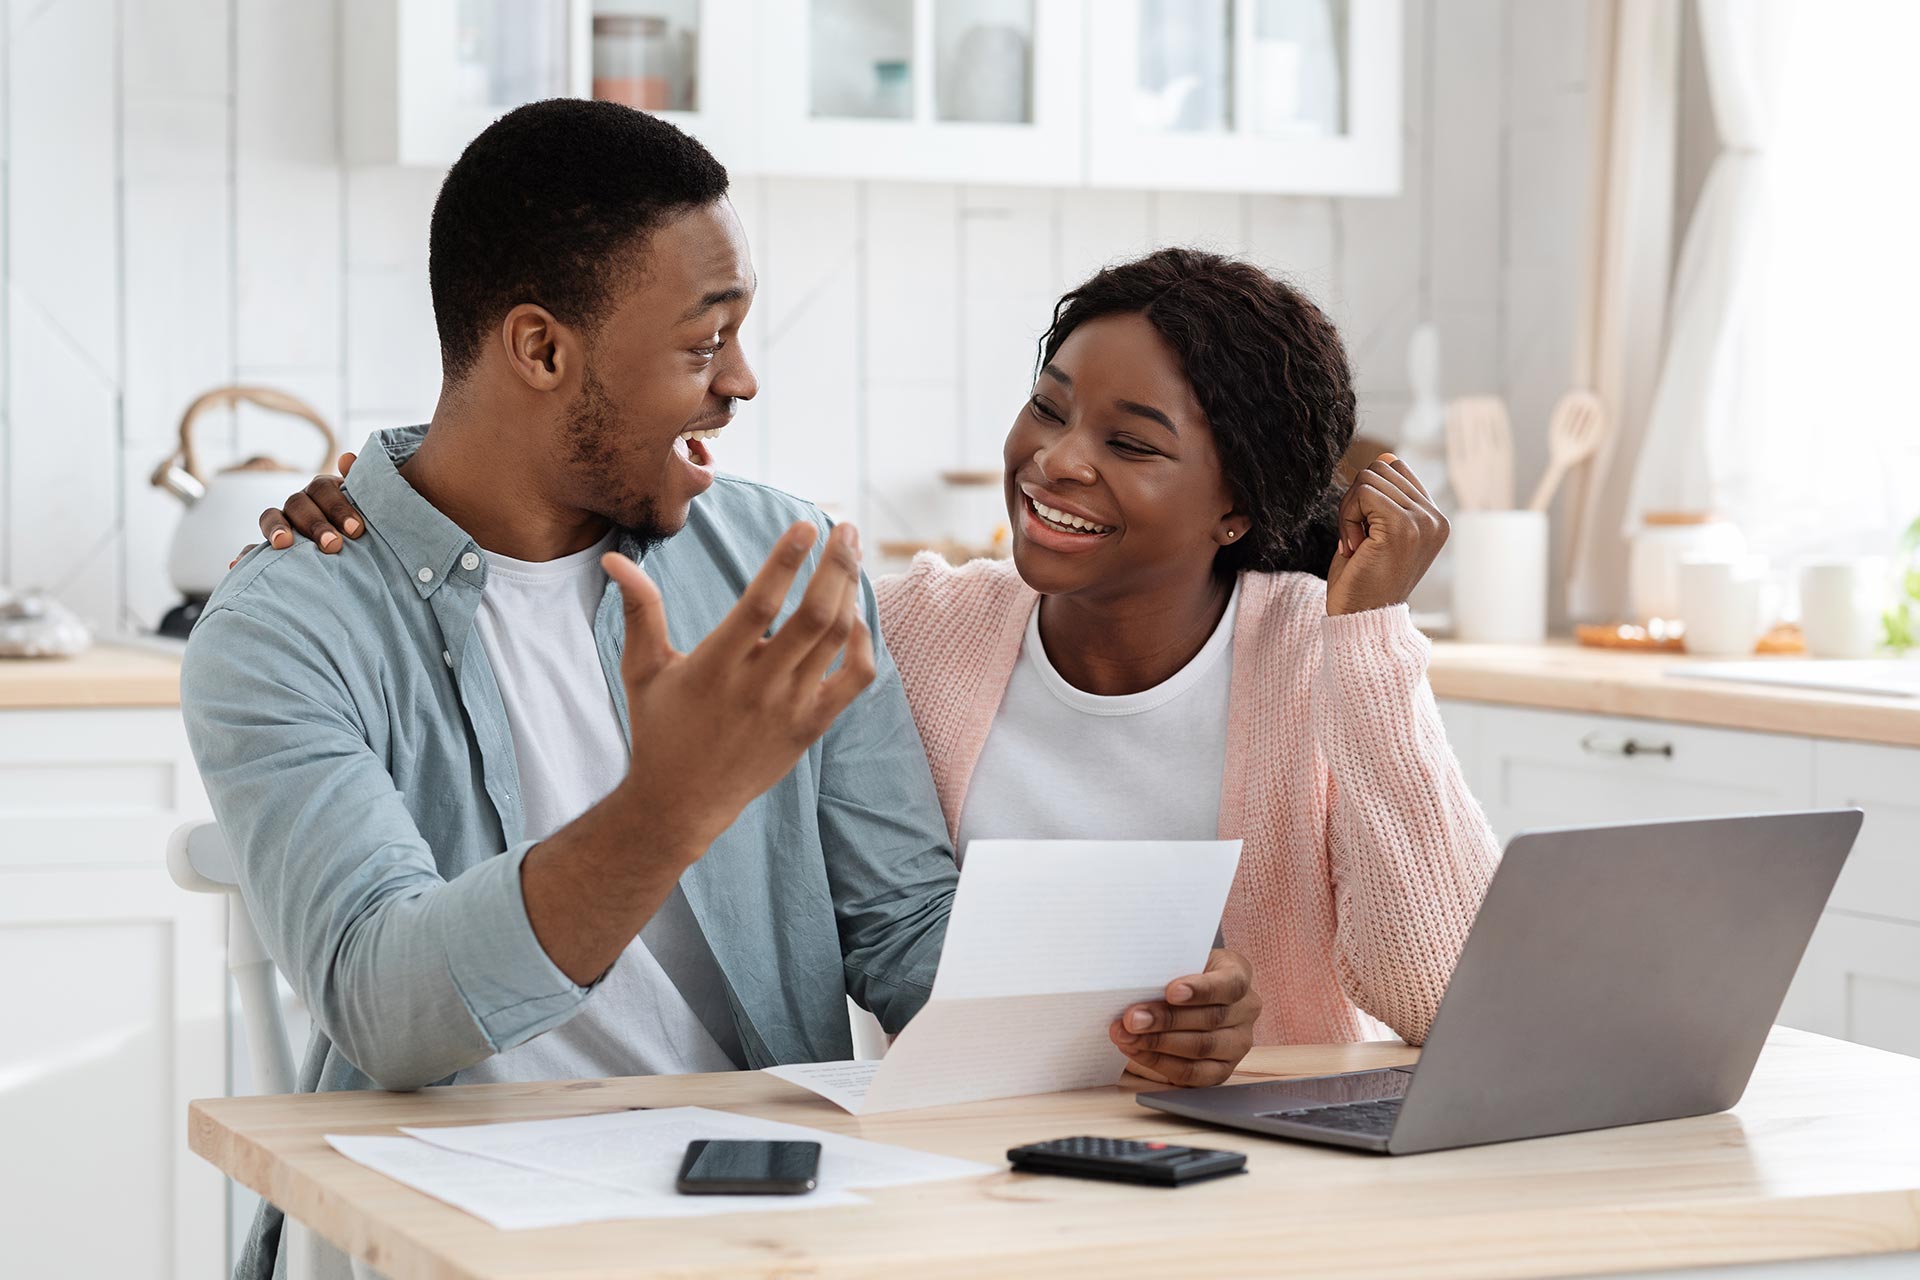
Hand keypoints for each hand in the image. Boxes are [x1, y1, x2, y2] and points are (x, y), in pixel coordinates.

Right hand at [231, 452, 362, 567]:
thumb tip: (348, 458)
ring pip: (272, 518)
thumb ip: (361, 484)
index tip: (356, 530)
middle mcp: (301, 504)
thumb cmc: (363, 528)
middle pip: (298, 504)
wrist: (355, 551)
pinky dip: (245, 556)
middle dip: (316, 524)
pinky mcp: (271, 548)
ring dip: (276, 530)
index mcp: (324, 492)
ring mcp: (283, 523)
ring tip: (282, 544)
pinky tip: (236, 565)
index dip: (338, 507)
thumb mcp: (368, 507)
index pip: (323, 490)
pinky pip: (253, 549)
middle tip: (334, 545)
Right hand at [604, 521, 875, 857]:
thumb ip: (640, 611)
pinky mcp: (812, 726)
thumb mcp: (642, 669)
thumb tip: (615, 561)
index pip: (760, 605)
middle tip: (845, 528)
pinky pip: (854, 679)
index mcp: (714, 667)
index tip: (807, 524)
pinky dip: (862, 643)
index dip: (786, 561)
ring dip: (850, 592)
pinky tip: (854, 616)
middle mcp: (758, 687)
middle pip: (813, 617)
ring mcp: (790, 708)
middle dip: (836, 566)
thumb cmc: (659, 728)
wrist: (683, 804)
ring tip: (850, 555)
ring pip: (836, 640)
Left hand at [1109, 949, 1260, 1086]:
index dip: (1201, 990)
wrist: (1185, 997)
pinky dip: (1159, 1063)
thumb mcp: (1179, 961)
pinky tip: (1137, 1051)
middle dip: (1166, 1020)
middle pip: (1210, 1018)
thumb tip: (1136, 981)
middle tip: (1132, 1018)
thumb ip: (1166, 970)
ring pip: (1201, 1048)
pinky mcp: (1222, 1070)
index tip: (1170, 991)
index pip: (1229, 984)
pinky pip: (1192, 1073)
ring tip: (1127, 1036)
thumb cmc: (1179, 974)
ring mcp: (1237, 1043)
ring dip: (1158, 1043)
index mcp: (1239, 975)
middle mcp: (1245, 1010)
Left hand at [1325, 452, 1448, 615]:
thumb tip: (1385, 456)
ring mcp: (1423, 521)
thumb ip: (1385, 496)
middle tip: (1357, 541)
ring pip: (1369, 476)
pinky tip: (1354, 547)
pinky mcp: (1403, 526)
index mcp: (1434, 519)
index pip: (1395, 468)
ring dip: (1349, 510)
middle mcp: (1435, 519)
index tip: (1365, 533)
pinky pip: (1362, 491)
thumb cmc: (1361, 580)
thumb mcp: (1377, 532)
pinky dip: (1346, 516)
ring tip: (1357, 545)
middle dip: (1355, 500)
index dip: (1367, 494)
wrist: (1360, 620)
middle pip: (1381, 467)